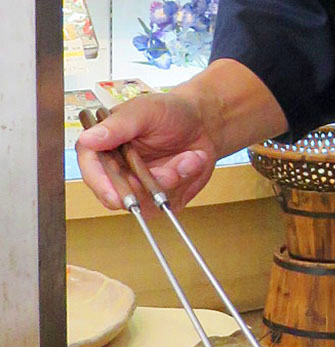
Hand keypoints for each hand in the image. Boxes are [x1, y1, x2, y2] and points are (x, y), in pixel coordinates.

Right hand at [76, 90, 217, 212]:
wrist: (202, 122)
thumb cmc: (169, 111)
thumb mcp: (142, 111)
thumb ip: (117, 127)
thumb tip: (88, 139)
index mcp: (105, 145)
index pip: (91, 168)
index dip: (100, 184)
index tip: (114, 195)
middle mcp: (119, 169)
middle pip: (117, 195)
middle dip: (146, 187)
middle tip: (171, 173)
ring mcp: (140, 187)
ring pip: (146, 203)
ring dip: (171, 181)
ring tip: (187, 158)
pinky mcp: (160, 198)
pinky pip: (167, 204)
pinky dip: (183, 183)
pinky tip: (190, 163)